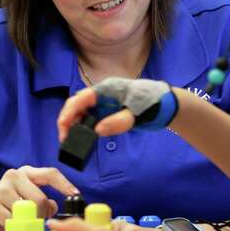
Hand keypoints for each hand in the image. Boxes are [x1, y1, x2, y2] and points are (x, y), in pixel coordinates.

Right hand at [0, 166, 77, 230]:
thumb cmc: (6, 211)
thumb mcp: (28, 204)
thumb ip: (43, 203)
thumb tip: (54, 206)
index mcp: (26, 173)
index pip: (50, 174)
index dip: (64, 184)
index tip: (75, 194)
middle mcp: (14, 176)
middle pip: (40, 199)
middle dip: (40, 215)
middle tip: (32, 220)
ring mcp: (1, 188)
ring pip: (27, 211)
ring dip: (25, 222)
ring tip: (16, 221)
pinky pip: (12, 221)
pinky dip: (13, 228)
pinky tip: (5, 224)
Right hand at [57, 78, 176, 141]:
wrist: (166, 105)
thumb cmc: (153, 104)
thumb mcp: (137, 114)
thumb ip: (118, 122)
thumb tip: (97, 131)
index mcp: (107, 89)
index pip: (81, 98)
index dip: (69, 112)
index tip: (63, 128)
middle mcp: (102, 94)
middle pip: (77, 104)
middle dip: (67, 120)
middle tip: (64, 139)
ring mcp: (104, 103)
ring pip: (82, 112)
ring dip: (74, 125)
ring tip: (70, 141)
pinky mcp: (108, 112)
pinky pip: (91, 118)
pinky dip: (84, 128)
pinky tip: (83, 138)